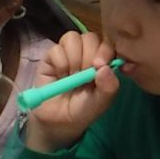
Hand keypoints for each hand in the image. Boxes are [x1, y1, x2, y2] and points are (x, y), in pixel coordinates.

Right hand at [26, 31, 119, 149]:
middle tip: (84, 74)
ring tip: (72, 75)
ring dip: (74, 58)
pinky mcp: (51, 57)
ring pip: (72, 38)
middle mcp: (86, 54)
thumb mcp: (101, 102)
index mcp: (102, 63)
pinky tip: (60, 75)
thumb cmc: (83, 110)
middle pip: (90, 37)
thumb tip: (105, 68)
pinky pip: (55, 48)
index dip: (104, 52)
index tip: (99, 66)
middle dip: (88, 55)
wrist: (59, 121)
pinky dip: (60, 63)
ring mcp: (68, 54)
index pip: (107, 45)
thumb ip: (108, 87)